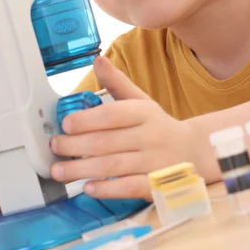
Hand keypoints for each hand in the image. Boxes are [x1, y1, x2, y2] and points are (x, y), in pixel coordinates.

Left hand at [50, 57, 188, 200]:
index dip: (87, 120)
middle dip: (76, 146)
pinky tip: (88, 188)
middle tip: (55, 147)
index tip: (65, 124)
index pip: (114, 115)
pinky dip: (108, 189)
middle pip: (108, 142)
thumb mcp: (141, 101)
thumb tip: (98, 60)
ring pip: (114, 166)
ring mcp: (154, 162)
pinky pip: (130, 188)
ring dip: (83, 169)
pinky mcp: (155, 186)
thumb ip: (117, 83)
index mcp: (144, 112)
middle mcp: (150, 136)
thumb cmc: (158, 125)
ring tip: (59, 170)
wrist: (195, 152)